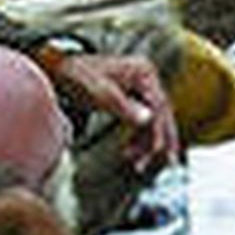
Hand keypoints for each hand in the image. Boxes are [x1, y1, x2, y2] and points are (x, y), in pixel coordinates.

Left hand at [52, 50, 181, 173]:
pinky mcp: (134, 97)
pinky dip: (139, 137)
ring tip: (138, 165)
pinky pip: (143, 120)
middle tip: (170, 162)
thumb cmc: (79, 77)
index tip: (157, 151)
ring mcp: (142, 86)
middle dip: (163, 139)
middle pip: (162, 113)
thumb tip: (149, 119)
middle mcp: (147, 77)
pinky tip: (129, 152)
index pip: (159, 105)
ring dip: (147, 143)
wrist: (64, 69)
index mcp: (143, 72)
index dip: (160, 130)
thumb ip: (123, 106)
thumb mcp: (100, 92)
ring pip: (154, 119)